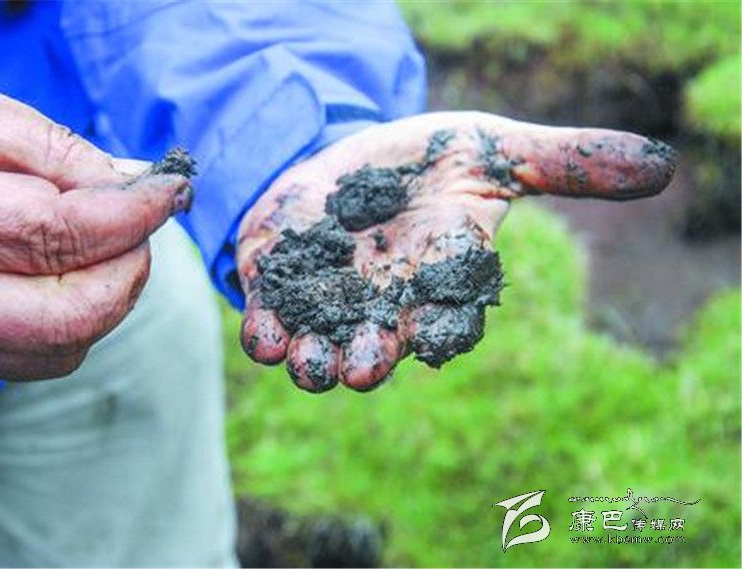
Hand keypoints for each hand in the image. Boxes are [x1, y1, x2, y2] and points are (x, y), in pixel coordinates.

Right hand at [0, 64, 191, 379]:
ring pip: (56, 351)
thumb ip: (52, 148)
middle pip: (65, 318)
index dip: (132, 215)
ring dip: (108, 302)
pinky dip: (72, 323)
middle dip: (129, 274)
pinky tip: (64, 277)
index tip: (170, 193)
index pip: (58, 234)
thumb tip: (132, 186)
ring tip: (104, 248)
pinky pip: (29, 357)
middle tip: (139, 229)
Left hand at [237, 112, 674, 391]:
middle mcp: (385, 308)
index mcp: (438, 287)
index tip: (435, 340)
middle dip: (370, 360)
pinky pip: (271, 324)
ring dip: (313, 363)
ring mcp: (328, 302)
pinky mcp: (280, 285)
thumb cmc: (431, 159)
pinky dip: (266, 333)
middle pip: (379, 351)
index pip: (447, 322)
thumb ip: (562, 162)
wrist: (354, 152)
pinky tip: (264, 333)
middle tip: (363, 366)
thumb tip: (660, 164)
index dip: (442, 333)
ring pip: (321, 353)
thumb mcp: (493, 149)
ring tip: (309, 361)